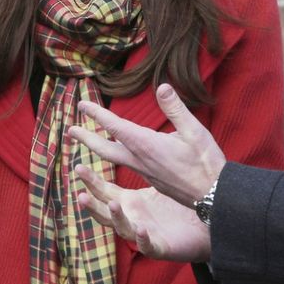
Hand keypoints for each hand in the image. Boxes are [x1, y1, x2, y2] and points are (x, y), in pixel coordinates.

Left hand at [69, 83, 225, 205]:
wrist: (213, 196)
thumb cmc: (205, 163)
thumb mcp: (194, 131)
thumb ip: (176, 109)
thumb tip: (162, 86)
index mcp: (146, 145)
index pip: (115, 126)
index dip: (97, 114)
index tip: (82, 105)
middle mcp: (139, 160)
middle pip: (104, 148)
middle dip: (86, 137)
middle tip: (70, 129)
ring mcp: (144, 172)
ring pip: (114, 158)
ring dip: (97, 147)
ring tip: (86, 140)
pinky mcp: (151, 179)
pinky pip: (126, 166)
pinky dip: (114, 157)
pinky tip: (119, 154)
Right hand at [76, 164, 209, 262]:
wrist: (203, 227)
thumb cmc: (177, 204)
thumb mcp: (158, 179)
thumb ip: (143, 160)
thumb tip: (132, 134)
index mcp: (129, 202)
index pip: (104, 191)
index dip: (90, 182)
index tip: (77, 166)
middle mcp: (131, 219)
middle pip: (105, 212)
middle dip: (92, 205)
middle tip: (81, 194)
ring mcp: (143, 234)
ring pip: (123, 229)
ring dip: (116, 218)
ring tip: (112, 205)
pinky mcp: (160, 247)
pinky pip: (149, 245)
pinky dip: (143, 239)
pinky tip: (142, 229)